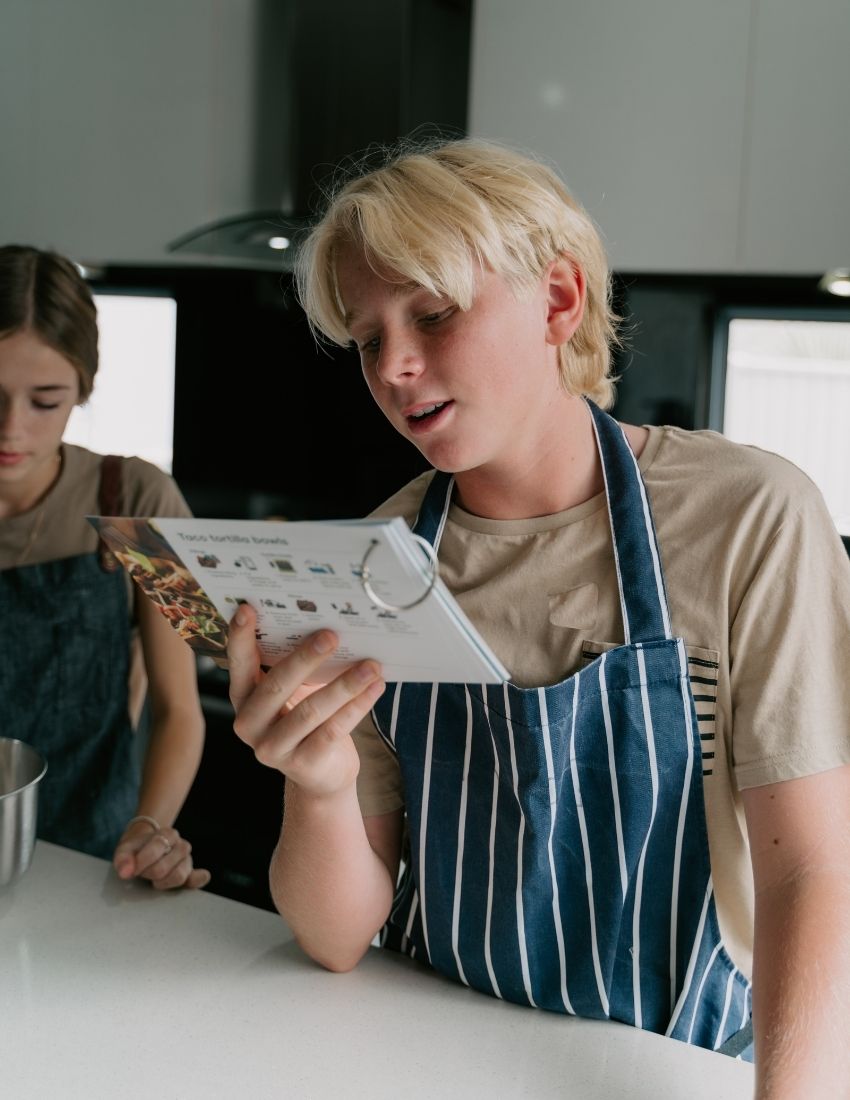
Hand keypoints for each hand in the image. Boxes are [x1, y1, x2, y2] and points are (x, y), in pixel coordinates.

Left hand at [113, 820, 210, 889]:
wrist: (146, 848)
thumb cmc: (135, 851)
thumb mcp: (125, 850)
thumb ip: (123, 859)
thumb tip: (125, 872)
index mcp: (166, 834)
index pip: (155, 851)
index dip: (140, 863)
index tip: (131, 869)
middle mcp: (181, 845)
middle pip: (164, 867)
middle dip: (148, 874)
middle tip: (142, 873)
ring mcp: (187, 859)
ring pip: (179, 876)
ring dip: (162, 882)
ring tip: (154, 879)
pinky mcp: (190, 874)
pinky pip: (197, 877)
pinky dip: (198, 879)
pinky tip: (200, 876)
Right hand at [228, 604, 385, 797]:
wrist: (321, 775)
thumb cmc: (305, 719)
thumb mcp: (293, 691)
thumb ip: (296, 664)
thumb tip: (327, 623)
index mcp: (243, 697)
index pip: (238, 663)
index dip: (240, 637)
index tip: (247, 608)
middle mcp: (249, 724)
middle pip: (277, 685)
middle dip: (306, 658)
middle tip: (331, 635)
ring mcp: (273, 748)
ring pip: (310, 710)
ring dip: (345, 685)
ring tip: (370, 665)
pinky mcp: (303, 764)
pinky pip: (333, 730)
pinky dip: (357, 706)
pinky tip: (376, 687)